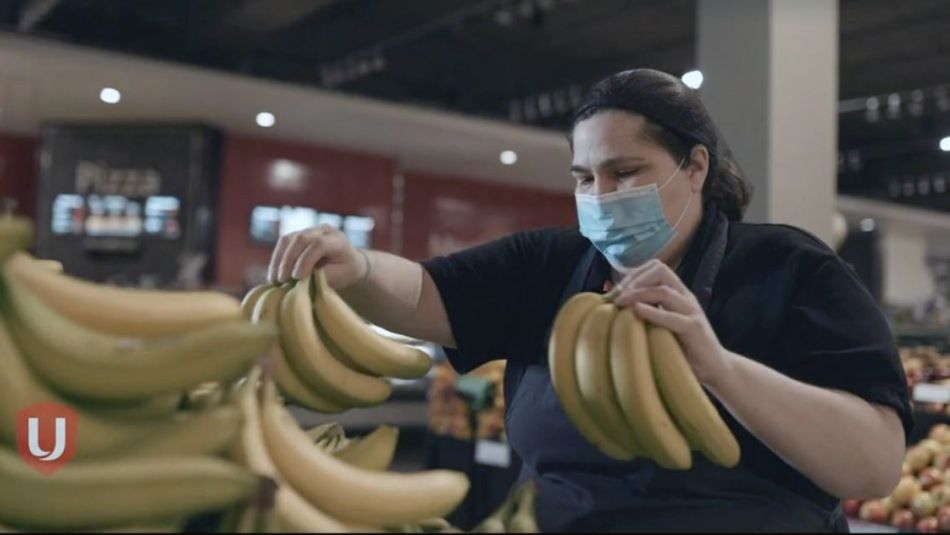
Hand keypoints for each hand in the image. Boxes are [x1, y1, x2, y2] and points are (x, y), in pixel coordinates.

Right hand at [266, 225, 366, 288]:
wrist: (347, 262)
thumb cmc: (344, 272)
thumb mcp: (339, 277)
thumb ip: (320, 276)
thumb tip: (297, 280)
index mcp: (338, 240)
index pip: (318, 245)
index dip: (305, 260)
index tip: (297, 278)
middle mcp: (323, 231)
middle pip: (301, 239)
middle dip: (288, 261)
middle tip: (281, 281)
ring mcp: (309, 230)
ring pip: (288, 239)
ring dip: (278, 260)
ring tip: (274, 279)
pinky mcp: (298, 235)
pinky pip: (283, 244)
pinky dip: (277, 259)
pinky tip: (274, 274)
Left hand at [612, 259, 730, 386]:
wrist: (715, 368)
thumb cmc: (683, 348)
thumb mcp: (662, 325)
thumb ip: (647, 312)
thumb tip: (614, 301)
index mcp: (679, 294)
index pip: (656, 268)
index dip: (634, 273)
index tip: (616, 289)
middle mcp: (686, 298)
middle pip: (661, 271)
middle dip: (635, 279)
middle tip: (617, 295)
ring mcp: (692, 312)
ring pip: (664, 290)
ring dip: (638, 293)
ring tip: (620, 303)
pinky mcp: (694, 329)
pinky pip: (672, 316)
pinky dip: (653, 311)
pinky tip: (637, 311)